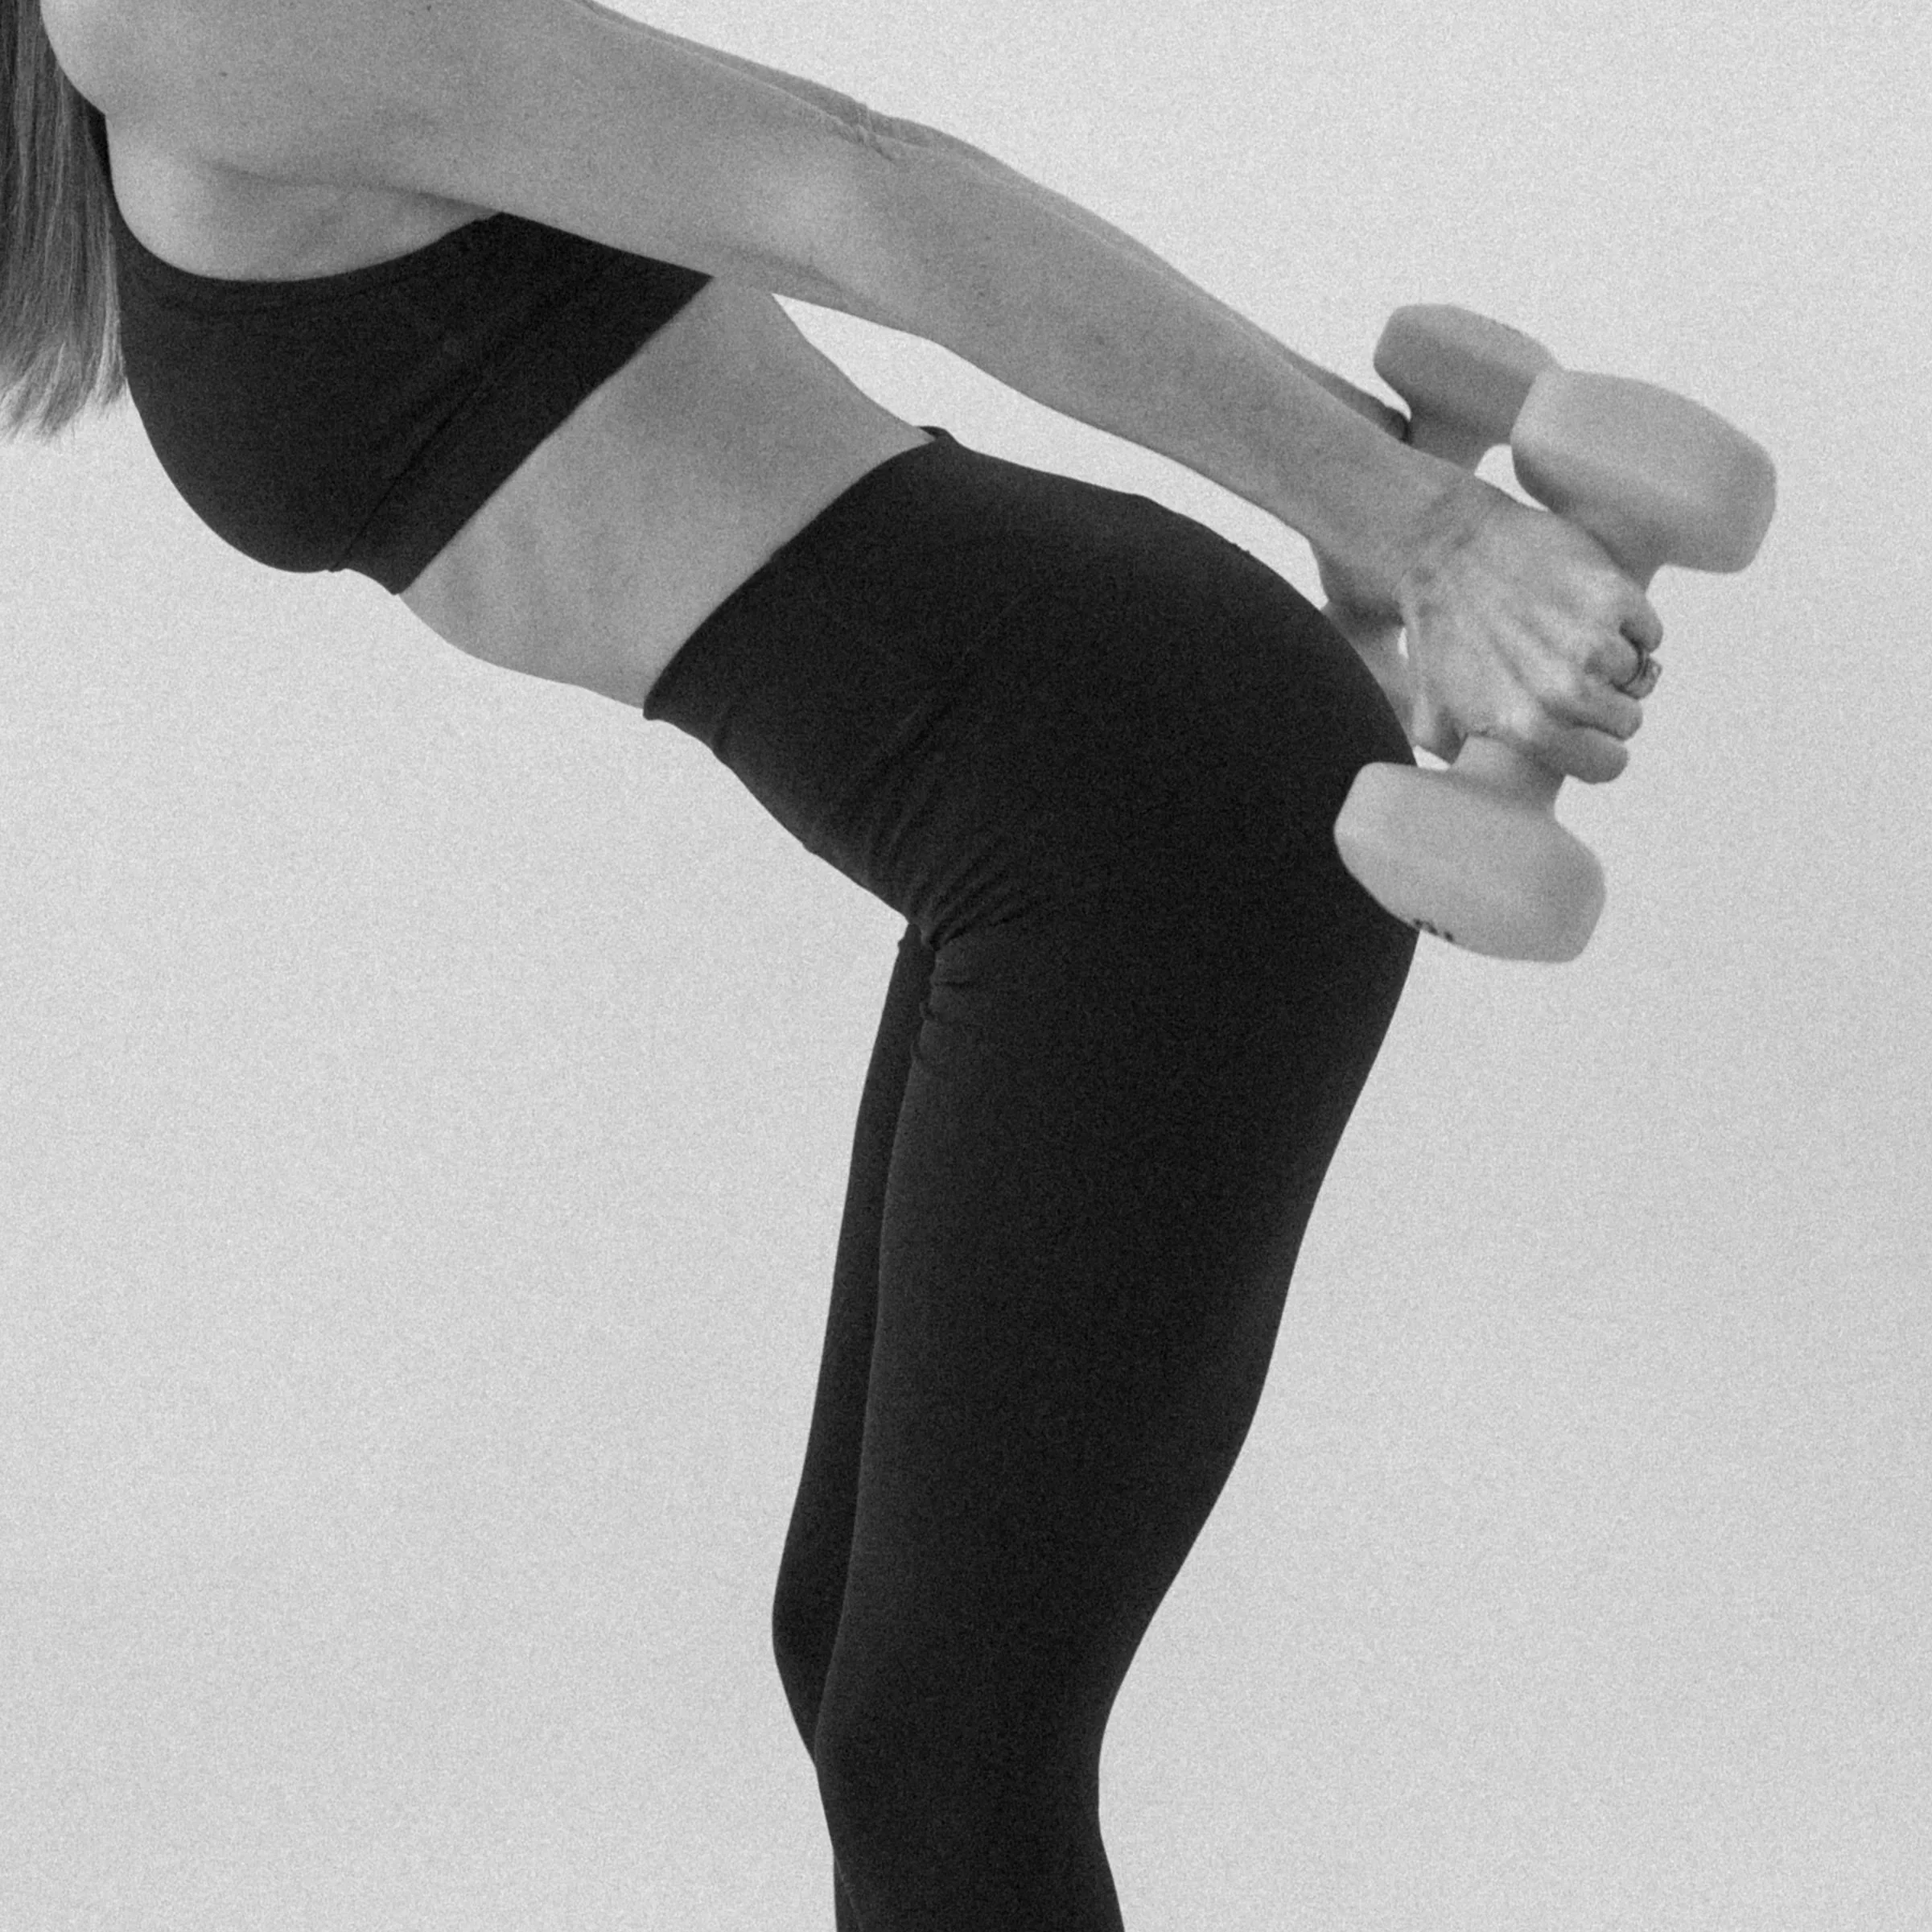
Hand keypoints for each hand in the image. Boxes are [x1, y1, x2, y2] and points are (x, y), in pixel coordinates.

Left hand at [1390, 468, 1663, 782]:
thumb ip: (1462, 763)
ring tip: (1570, 640)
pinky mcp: (1614, 593)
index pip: (1606, 766)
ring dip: (1616, 664)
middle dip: (1605, 706)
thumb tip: (1487, 794)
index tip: (1586, 734)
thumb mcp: (1433, 716)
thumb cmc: (1438, 636)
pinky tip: (1588, 612)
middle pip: (1627, 722)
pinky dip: (1631, 624)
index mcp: (1527, 727)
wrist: (1446, 551)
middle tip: (1568, 678)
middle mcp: (1564, 688)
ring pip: (1639, 675)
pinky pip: (1649, 631)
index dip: (1599, 751)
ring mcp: (1592, 639)